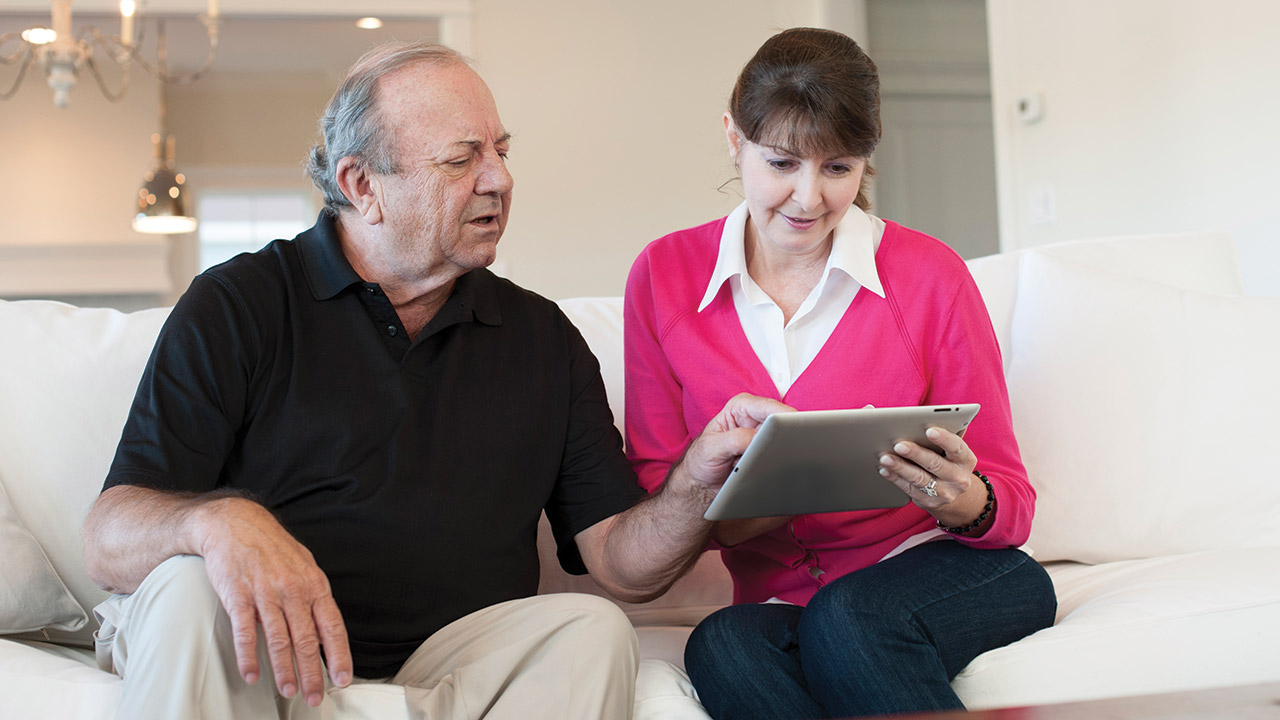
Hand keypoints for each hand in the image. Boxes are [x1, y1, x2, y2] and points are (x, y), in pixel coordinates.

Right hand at [195, 497, 352, 706]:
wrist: (235, 524)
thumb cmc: (273, 549)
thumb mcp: (304, 567)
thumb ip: (314, 597)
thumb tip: (326, 628)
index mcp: (314, 585)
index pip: (332, 626)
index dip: (338, 655)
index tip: (342, 679)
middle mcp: (293, 591)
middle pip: (307, 639)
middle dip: (312, 672)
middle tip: (314, 697)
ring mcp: (266, 593)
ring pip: (279, 640)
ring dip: (284, 670)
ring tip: (289, 690)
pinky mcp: (238, 596)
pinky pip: (246, 632)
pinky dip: (249, 656)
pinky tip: (252, 674)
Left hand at [680, 393, 794, 489]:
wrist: (702, 484)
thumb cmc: (701, 461)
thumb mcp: (712, 448)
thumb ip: (735, 440)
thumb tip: (760, 438)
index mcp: (740, 407)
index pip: (768, 407)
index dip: (783, 417)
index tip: (792, 429)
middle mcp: (754, 418)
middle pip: (782, 422)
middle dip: (784, 436)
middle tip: (783, 449)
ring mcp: (762, 436)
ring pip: (784, 440)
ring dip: (778, 452)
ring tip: (761, 462)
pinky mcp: (766, 452)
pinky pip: (781, 456)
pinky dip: (776, 463)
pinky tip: (763, 469)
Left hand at [878, 426, 986, 528]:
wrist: (954, 493)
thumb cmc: (945, 459)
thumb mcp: (949, 447)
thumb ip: (937, 429)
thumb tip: (913, 415)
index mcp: (966, 459)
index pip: (957, 447)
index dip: (944, 438)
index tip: (929, 430)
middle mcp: (958, 477)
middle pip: (935, 464)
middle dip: (916, 453)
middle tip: (898, 445)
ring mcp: (945, 493)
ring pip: (919, 478)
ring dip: (900, 467)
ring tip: (885, 457)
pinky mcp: (929, 502)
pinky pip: (909, 489)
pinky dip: (895, 478)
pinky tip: (884, 470)